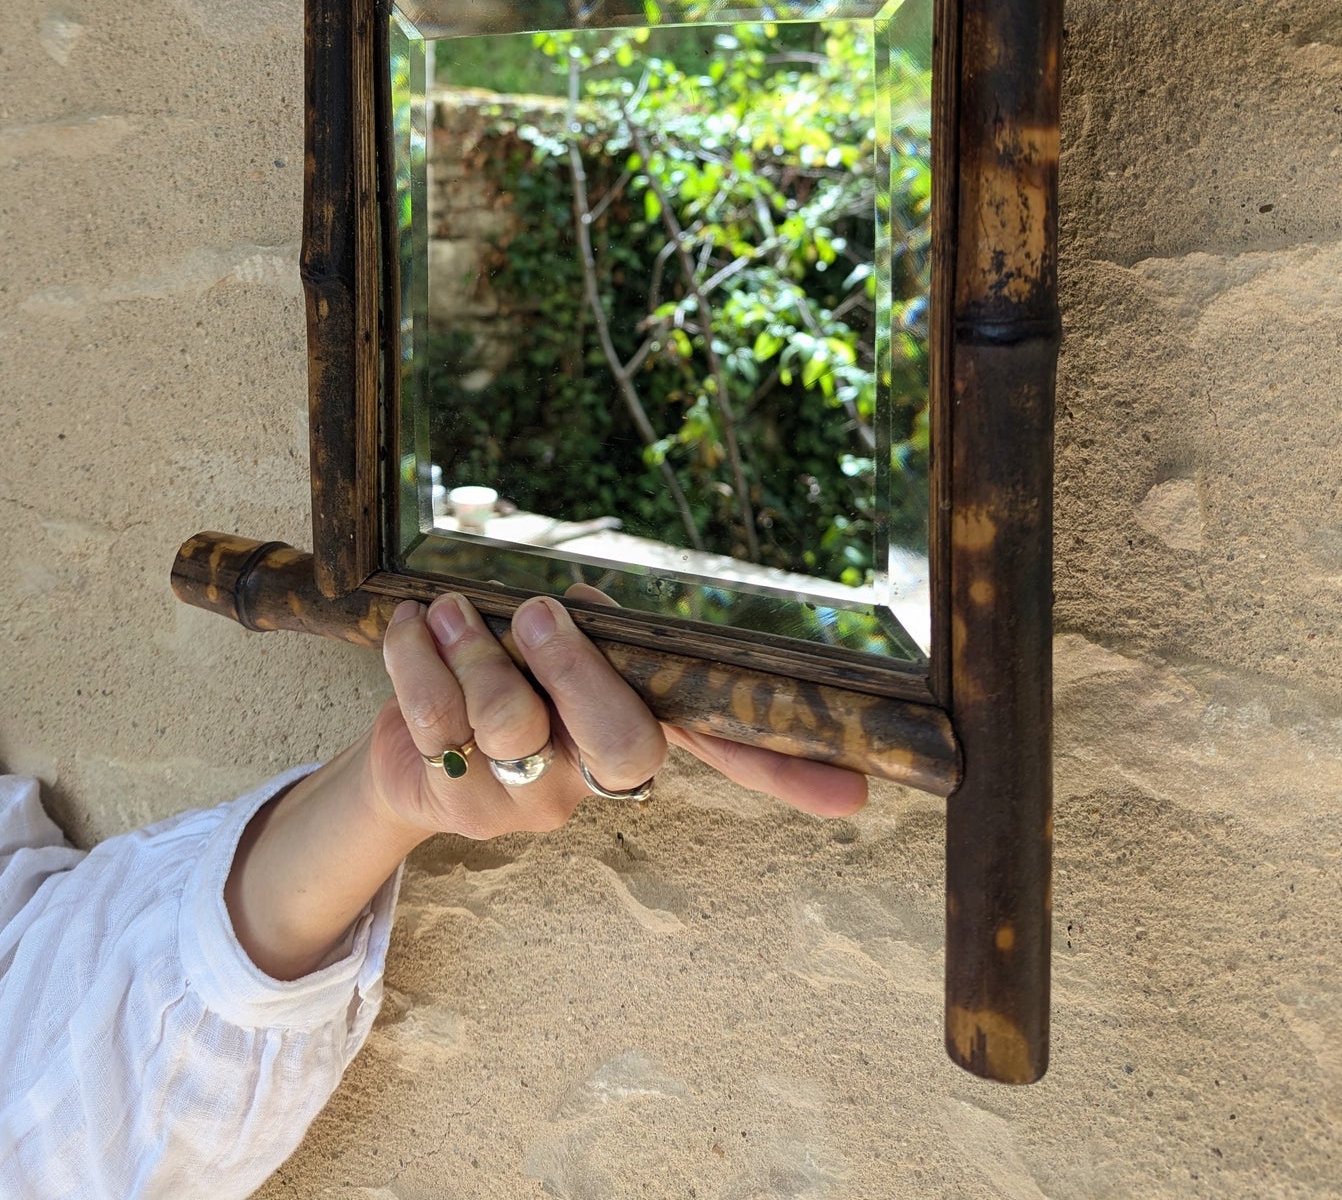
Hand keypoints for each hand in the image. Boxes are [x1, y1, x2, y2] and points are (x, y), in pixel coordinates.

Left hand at [370, 590, 867, 844]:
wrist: (402, 737)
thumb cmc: (500, 668)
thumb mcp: (556, 638)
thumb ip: (589, 631)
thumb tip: (584, 613)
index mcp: (641, 726)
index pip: (728, 750)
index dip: (786, 770)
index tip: (856, 794)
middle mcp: (599, 777)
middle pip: (627, 746)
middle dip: (576, 667)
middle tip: (536, 614)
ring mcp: (535, 802)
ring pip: (513, 725)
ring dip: (472, 649)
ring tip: (451, 614)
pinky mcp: (463, 810)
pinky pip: (434, 724)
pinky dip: (413, 658)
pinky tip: (412, 630)